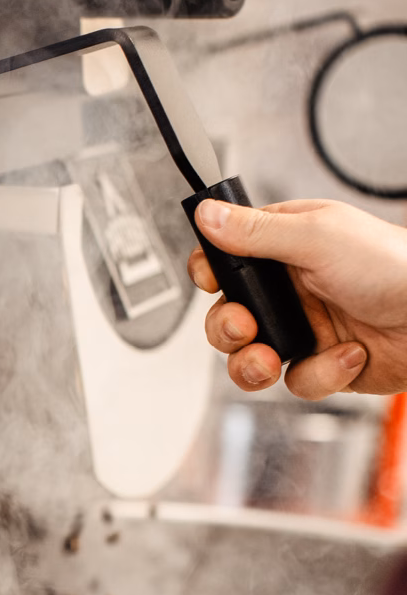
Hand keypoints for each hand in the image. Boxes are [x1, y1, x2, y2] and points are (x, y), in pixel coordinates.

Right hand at [188, 198, 406, 398]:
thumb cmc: (396, 267)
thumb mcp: (318, 238)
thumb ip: (256, 230)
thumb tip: (207, 214)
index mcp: (287, 246)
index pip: (227, 257)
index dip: (210, 273)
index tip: (211, 281)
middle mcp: (291, 289)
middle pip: (228, 315)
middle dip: (227, 328)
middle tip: (245, 328)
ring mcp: (305, 328)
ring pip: (249, 357)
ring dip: (253, 364)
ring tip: (271, 359)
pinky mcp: (322, 364)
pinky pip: (295, 380)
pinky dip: (319, 373)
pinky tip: (347, 354)